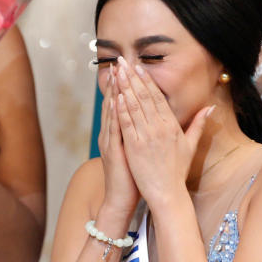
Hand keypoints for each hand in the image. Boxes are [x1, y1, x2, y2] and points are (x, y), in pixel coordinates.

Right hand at [97, 67, 139, 222]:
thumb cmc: (133, 177)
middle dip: (118, 82)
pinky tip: (118, 100)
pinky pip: (114, 129)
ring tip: (117, 73)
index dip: (125, 86)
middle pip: (114, 103)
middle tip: (120, 62)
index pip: (122, 104)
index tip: (130, 68)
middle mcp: (111, 134)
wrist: (121, 200)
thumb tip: (152, 121)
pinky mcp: (112, 151)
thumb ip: (143, 134)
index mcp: (119, 133)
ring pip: (112, 112)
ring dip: (114, 91)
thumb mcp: (139, 152)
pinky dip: (115, 114)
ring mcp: (110, 142)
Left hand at [114, 56, 210, 209]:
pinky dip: (121, 109)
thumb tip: (210, 107)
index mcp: (172, 126)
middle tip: (123, 61)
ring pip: (134, 106)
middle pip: (144, 97)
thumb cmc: (177, 171)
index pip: (158, 97)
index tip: (139, 67)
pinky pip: (127, 123)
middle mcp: (160, 128)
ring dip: (124, 87)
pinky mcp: (134, 146)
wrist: (168, 193)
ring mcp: (147, 136)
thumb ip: (199, 124)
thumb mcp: (191, 146)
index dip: (147, 81)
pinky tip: (116, 96)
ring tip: (117, 72)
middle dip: (132, 77)